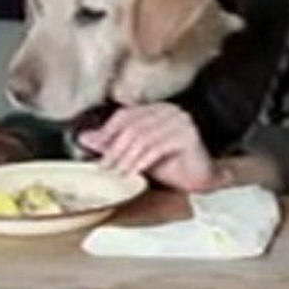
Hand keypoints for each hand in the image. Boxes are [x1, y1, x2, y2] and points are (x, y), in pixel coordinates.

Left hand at [79, 103, 223, 192]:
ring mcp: (181, 120)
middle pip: (132, 125)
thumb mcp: (137, 156)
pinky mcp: (188, 135)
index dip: (107, 131)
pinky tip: (133, 174)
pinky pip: (156, 147)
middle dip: (114, 148)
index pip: (126, 114)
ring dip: (125, 158)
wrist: (202, 179)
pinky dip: (141, 162)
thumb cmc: (173, 166)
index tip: (95, 150)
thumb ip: (114, 145)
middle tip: (103, 167)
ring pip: (142, 137)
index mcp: (158, 109)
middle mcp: (170, 110)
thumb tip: (86, 138)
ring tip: (116, 173)